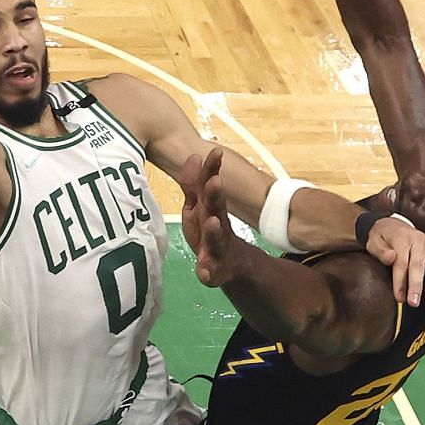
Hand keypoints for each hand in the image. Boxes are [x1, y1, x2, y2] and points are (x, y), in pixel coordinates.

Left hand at [177, 147, 251, 288]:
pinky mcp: (214, 271)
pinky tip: (204, 272)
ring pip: (216, 239)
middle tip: (215, 181)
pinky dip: (208, 272)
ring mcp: (217, 248)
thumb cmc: (209, 229)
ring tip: (212, 223)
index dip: (212, 169)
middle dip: (215, 195)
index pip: (211, 186)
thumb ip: (194, 184)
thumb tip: (193, 155)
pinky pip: (210, 271)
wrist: (230, 264)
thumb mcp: (199, 206)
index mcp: (211, 209)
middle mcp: (216, 225)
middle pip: (216, 209)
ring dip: (214, 231)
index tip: (216, 151)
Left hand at [366, 215, 424, 308]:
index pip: (402, 261)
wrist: (393, 226)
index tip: (399, 297)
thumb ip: (381, 251)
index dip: (400, 281)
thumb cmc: (383, 238)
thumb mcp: (374, 241)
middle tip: (413, 302)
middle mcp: (421, 242)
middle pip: (420, 265)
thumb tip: (391, 257)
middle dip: (417, 285)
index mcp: (404, 238)